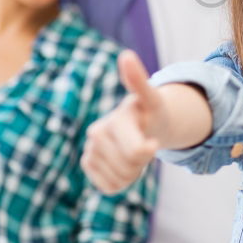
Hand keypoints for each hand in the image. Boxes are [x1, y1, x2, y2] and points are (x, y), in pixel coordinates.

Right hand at [81, 50, 162, 193]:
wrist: (142, 123)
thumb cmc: (150, 111)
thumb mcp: (152, 98)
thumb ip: (139, 81)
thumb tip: (125, 55)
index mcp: (114, 120)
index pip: (137, 151)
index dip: (149, 150)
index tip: (154, 142)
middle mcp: (96, 134)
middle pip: (129, 167)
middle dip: (142, 161)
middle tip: (143, 143)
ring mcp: (90, 151)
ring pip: (120, 179)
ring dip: (132, 172)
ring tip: (133, 151)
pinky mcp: (88, 165)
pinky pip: (109, 187)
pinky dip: (121, 182)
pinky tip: (122, 164)